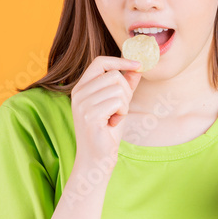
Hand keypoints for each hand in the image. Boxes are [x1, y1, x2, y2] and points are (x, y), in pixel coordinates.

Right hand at [69, 55, 142, 172]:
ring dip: (124, 105)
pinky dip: (122, 113)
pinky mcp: (90, 115)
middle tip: (120, 109)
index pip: (100, 61)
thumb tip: (137, 67)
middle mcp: (78, 93)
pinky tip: (113, 124)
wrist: (97, 158)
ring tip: (115, 117)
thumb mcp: (118, 103)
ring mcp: (82, 103)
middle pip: (114, 75)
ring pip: (117, 88)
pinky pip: (118, 102)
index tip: (138, 65)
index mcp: (81, 87)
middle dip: (126, 92)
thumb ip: (126, 85)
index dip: (121, 61)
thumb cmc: (107, 131)